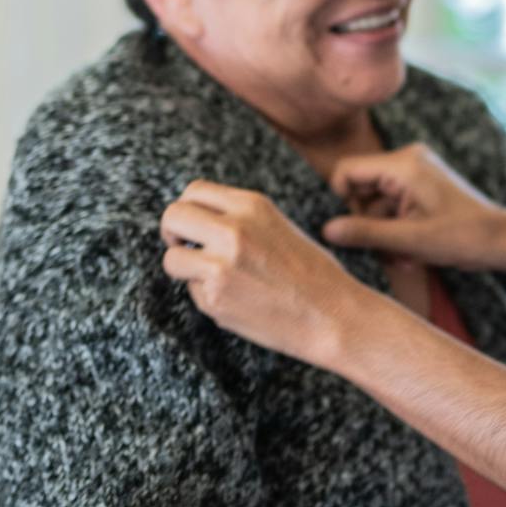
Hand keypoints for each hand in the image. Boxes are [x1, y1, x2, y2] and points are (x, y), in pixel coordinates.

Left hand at [159, 180, 367, 367]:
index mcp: (253, 205)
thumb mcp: (280, 227)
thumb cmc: (314, 274)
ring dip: (185, 269)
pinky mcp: (215, 298)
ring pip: (171, 258)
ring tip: (213, 279)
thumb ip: (240, 219)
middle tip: (186, 249)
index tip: (193, 225)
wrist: (334, 316)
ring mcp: (221, 264)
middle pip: (172, 216)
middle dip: (173, 234)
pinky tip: (238, 300)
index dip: (188, 208)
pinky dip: (207, 297)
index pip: (194, 191)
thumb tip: (198, 222)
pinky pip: (191, 292)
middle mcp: (233, 229)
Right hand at [321, 143, 505, 270]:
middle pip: (361, 188)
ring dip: (383, 234)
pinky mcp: (423, 188)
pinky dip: (397, 230)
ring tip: (402, 258)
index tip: (351, 230)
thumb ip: (366, 233)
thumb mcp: (409, 240)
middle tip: (382, 252)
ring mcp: (417, 174)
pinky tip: (411, 255)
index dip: (340, 201)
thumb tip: (326, 230)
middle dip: (367, 223)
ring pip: (377, 203)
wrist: (502, 240)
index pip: (347, 170)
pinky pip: (394, 206)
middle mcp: (408, 161)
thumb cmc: (463, 237)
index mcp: (403, 164)